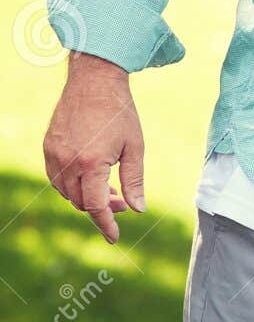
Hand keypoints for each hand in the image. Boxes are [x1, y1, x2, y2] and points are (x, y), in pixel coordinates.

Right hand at [43, 52, 145, 242]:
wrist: (94, 83)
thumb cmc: (119, 114)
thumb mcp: (134, 147)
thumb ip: (134, 180)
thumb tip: (138, 209)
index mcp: (92, 164)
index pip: (96, 206)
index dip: (106, 224)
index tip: (115, 238)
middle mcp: (68, 163)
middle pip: (80, 202)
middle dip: (101, 208)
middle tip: (122, 202)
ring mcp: (54, 156)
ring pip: (66, 192)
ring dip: (86, 197)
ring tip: (109, 189)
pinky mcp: (48, 148)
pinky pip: (57, 178)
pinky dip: (72, 185)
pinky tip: (90, 177)